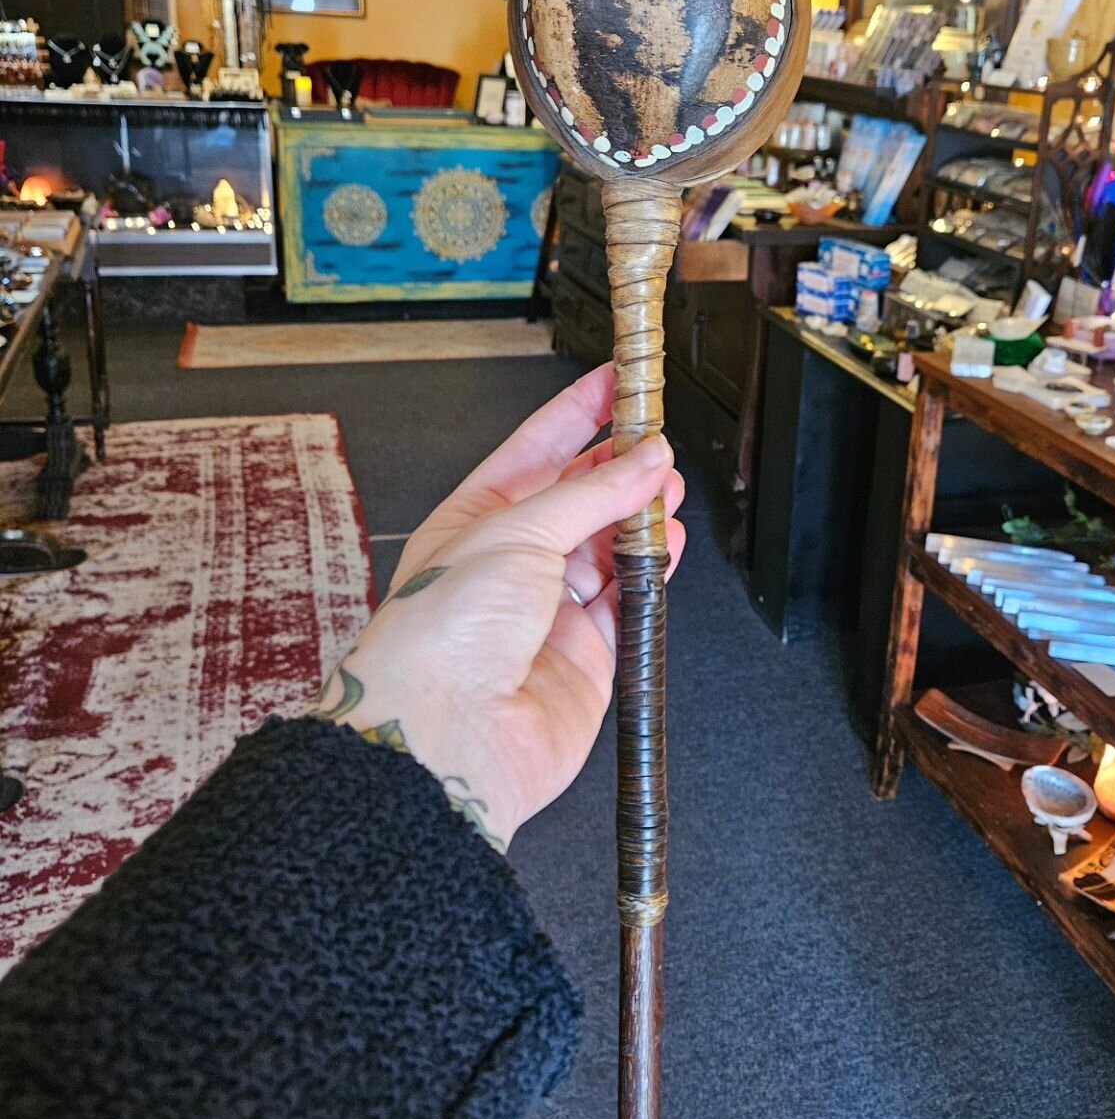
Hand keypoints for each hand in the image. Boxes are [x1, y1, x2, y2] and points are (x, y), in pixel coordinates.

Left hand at [311, 365, 683, 850]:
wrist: (447, 736)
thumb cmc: (441, 634)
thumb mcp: (514, 532)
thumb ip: (590, 494)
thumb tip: (643, 458)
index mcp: (473, 524)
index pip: (535, 453)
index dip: (577, 416)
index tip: (615, 383)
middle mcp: (510, 567)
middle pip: (578, 501)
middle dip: (620, 468)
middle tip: (659, 440)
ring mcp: (549, 613)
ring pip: (609, 549)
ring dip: (642, 517)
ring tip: (669, 489)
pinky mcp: (587, 658)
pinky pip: (630, 603)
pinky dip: (653, 572)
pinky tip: (667, 543)